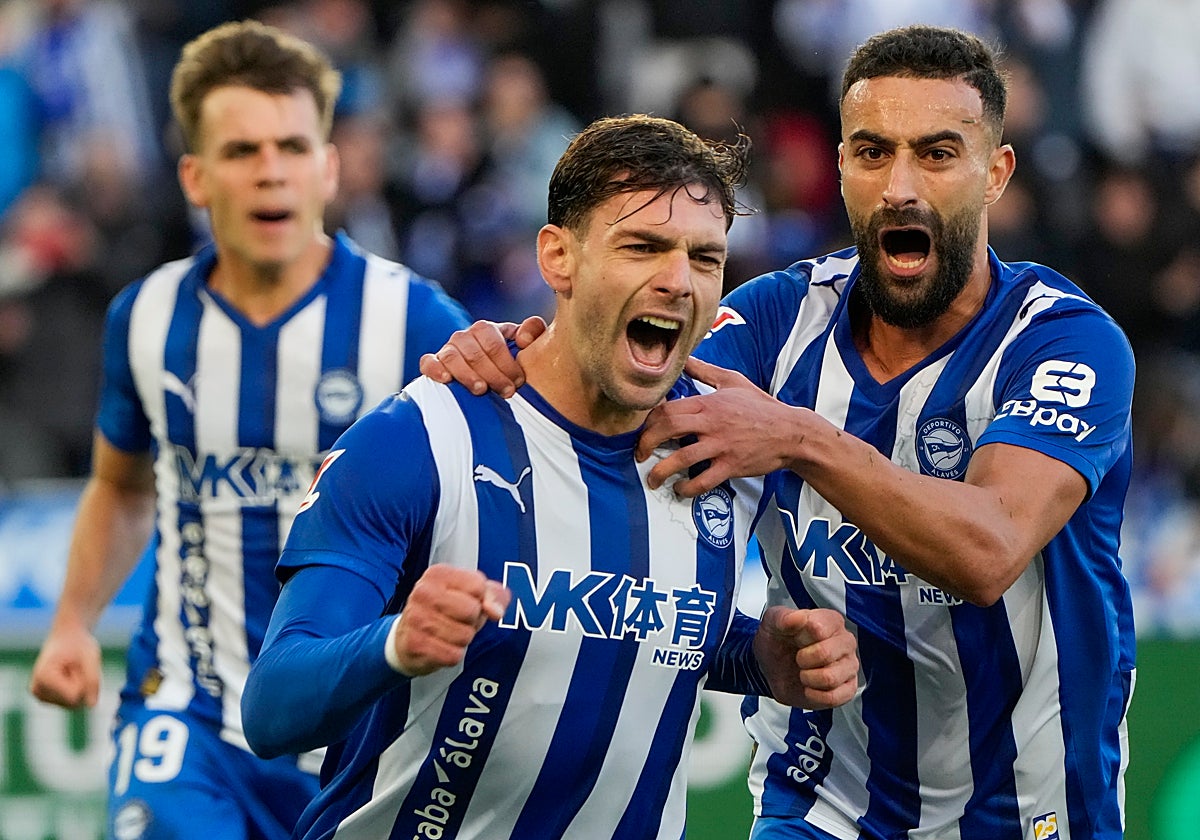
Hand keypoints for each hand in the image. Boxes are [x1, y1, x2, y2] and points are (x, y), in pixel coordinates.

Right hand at [29, 620, 101, 707]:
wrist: (67, 638)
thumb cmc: (79, 645)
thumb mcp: (91, 658)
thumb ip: (92, 681)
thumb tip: (92, 705)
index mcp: (43, 677)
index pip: (74, 695)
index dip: (83, 681)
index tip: (76, 664)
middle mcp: (37, 690)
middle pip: (73, 702)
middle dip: (81, 685)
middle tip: (75, 667)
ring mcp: (40, 697)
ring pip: (73, 705)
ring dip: (79, 688)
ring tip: (72, 671)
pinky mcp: (46, 699)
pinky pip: (71, 703)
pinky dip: (75, 691)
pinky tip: (68, 677)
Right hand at [391, 566, 510, 676]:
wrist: (406, 638)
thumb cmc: (442, 612)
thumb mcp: (469, 594)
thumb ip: (493, 595)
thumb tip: (495, 611)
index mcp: (438, 574)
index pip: (478, 586)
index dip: (479, 599)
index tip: (466, 601)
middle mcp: (423, 592)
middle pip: (472, 610)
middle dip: (472, 620)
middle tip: (457, 620)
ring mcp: (417, 618)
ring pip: (464, 635)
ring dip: (462, 639)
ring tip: (448, 633)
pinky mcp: (415, 644)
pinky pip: (453, 655)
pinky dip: (453, 655)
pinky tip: (440, 646)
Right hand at [419, 317, 546, 397]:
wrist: (492, 376)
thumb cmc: (511, 361)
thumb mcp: (526, 345)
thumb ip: (533, 331)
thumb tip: (522, 338)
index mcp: (486, 330)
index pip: (493, 343)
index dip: (507, 363)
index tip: (518, 382)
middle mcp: (465, 337)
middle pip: (474, 353)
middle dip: (493, 374)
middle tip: (507, 392)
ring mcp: (448, 349)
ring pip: (452, 357)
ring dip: (467, 375)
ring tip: (481, 390)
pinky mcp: (434, 363)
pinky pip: (428, 362)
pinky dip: (435, 369)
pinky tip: (446, 380)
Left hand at [636, 356, 808, 495]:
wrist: (790, 432)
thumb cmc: (761, 407)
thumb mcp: (733, 381)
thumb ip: (704, 370)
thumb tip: (683, 357)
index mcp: (708, 402)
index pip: (667, 408)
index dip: (648, 421)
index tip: (642, 430)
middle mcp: (712, 423)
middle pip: (667, 429)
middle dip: (646, 443)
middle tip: (639, 454)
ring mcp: (721, 445)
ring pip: (681, 458)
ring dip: (660, 471)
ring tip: (652, 478)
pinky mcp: (731, 465)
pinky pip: (703, 480)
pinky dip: (687, 488)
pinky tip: (680, 488)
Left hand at [753, 606, 857, 709]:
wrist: (772, 668)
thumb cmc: (778, 642)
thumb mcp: (772, 622)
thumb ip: (783, 617)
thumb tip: (797, 617)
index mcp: (831, 621)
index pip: (819, 629)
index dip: (800, 637)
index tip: (795, 638)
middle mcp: (845, 642)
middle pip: (826, 654)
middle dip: (803, 660)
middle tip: (798, 658)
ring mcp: (849, 666)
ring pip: (830, 678)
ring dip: (808, 678)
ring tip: (804, 672)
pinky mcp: (848, 689)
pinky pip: (834, 697)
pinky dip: (815, 695)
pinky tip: (810, 687)